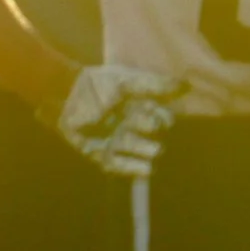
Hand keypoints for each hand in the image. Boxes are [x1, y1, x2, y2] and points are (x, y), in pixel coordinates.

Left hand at [54, 65, 185, 178]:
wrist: (65, 95)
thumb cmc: (96, 85)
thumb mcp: (126, 81)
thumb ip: (154, 84)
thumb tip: (184, 85)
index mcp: (138, 108)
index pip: (161, 117)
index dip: (163, 117)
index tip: (159, 113)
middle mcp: (130, 126)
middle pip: (153, 134)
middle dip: (153, 131)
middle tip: (149, 125)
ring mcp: (117, 141)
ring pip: (140, 151)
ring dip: (147, 150)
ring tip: (152, 149)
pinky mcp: (102, 155)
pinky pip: (120, 166)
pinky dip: (133, 168)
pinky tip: (146, 169)